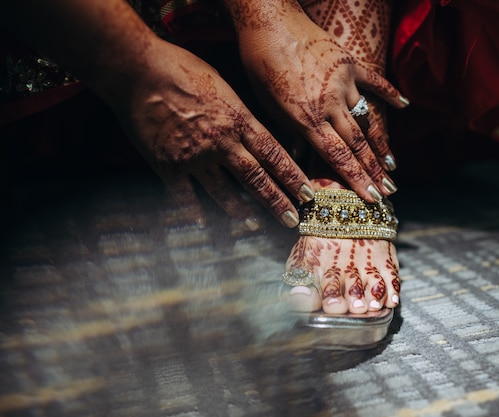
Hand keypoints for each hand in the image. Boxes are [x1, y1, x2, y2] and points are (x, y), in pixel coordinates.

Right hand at [110, 38, 313, 227]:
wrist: (138, 69)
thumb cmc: (182, 68)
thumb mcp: (224, 86)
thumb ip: (240, 114)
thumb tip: (256, 134)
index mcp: (238, 120)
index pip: (274, 154)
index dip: (293, 177)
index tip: (308, 194)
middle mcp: (221, 142)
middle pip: (256, 178)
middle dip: (277, 201)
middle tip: (292, 220)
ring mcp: (194, 157)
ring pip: (224, 193)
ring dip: (241, 211)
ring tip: (253, 223)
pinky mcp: (168, 165)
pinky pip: (186, 197)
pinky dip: (195, 212)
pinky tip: (204, 223)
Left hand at [225, 0, 407, 201]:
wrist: (269, 21)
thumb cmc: (260, 65)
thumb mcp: (267, 106)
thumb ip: (289, 133)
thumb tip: (299, 159)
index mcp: (306, 117)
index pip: (337, 157)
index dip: (356, 180)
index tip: (372, 198)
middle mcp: (329, 103)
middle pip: (357, 144)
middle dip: (373, 172)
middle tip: (390, 191)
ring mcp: (343, 82)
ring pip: (367, 120)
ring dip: (381, 145)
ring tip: (392, 166)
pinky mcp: (350, 62)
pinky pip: (375, 81)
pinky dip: (390, 94)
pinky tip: (404, 107)